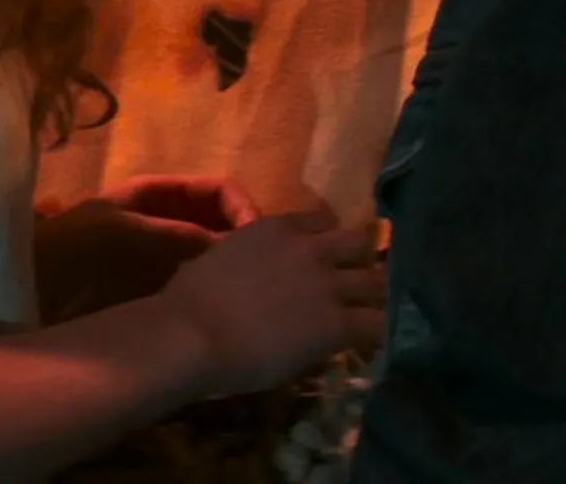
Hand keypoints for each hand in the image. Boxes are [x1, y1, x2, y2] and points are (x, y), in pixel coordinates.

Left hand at [35, 176, 256, 317]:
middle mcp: (166, 221)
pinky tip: (226, 314)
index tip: (261, 241)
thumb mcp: (136, 236)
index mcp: (159, 194)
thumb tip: (245, 246)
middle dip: (244, 245)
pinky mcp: (158, 294)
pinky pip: (197, 289)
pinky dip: (214, 297)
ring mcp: (162, 258)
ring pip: (213, 260)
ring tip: (251, 297)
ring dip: (232, 274)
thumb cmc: (77, 252)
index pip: (219, 191)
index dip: (244, 209)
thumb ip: (190, 237)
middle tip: (266, 276)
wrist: (30, 294)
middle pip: (221, 225)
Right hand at [157, 212, 389, 395]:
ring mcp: (327, 285)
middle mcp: (309, 249)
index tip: (327, 255)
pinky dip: (378, 333)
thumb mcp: (216, 258)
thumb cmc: (187, 302)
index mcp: (275, 229)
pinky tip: (369, 344)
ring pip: (378, 282)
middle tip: (357, 283)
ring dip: (376, 297)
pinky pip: (377, 325)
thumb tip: (248, 270)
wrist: (192, 336)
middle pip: (359, 243)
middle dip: (361, 260)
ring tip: (371, 314)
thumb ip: (243, 256)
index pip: (322, 221)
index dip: (329, 240)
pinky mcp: (337, 324)